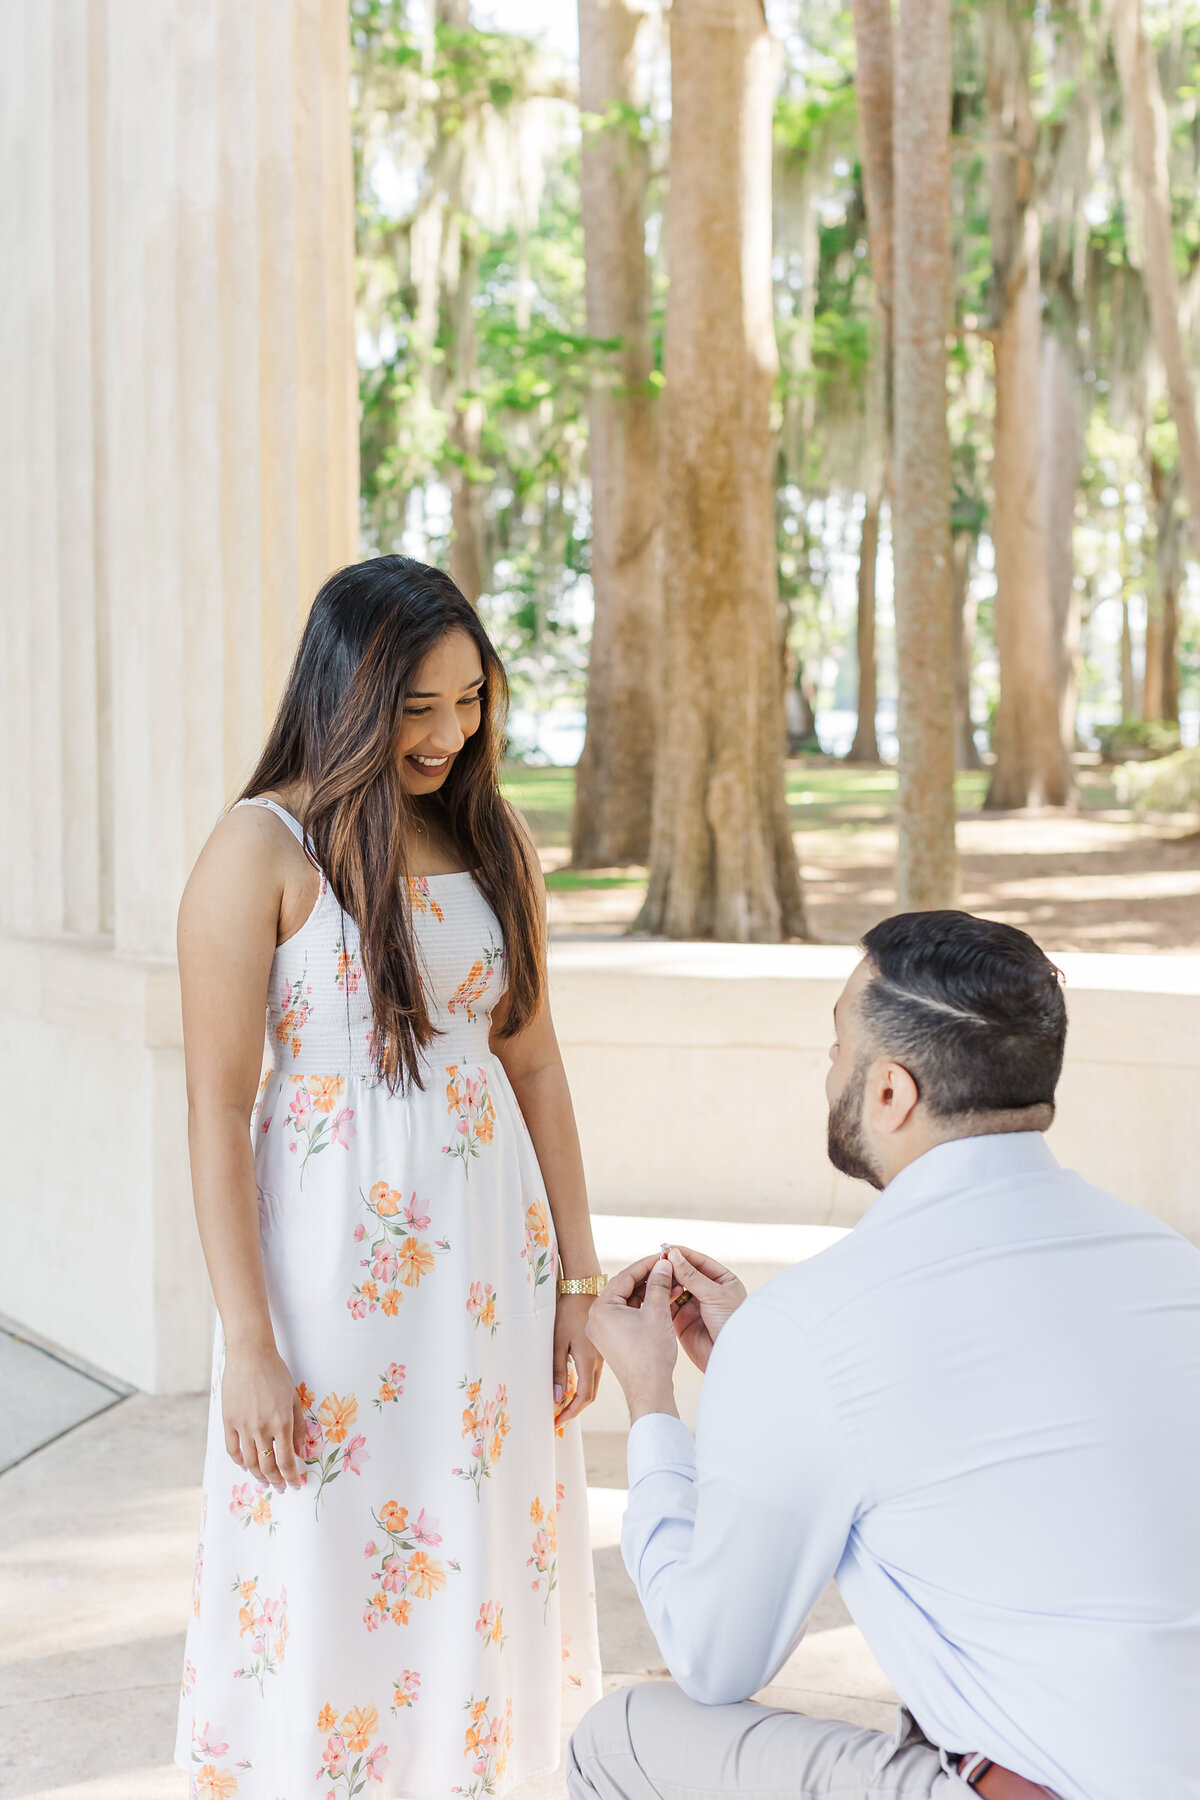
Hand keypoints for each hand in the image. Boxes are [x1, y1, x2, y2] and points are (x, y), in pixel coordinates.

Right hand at [222, 1342, 305, 1492]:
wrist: (250, 1355)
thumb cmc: (276, 1373)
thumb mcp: (294, 1398)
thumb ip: (298, 1426)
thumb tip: (300, 1451)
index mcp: (281, 1423)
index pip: (287, 1461)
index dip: (291, 1477)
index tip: (295, 1484)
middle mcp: (262, 1428)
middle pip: (267, 1466)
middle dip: (276, 1481)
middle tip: (281, 1487)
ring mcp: (243, 1426)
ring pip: (249, 1462)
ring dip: (258, 1475)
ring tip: (265, 1481)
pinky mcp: (228, 1421)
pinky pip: (232, 1449)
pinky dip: (239, 1461)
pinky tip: (245, 1465)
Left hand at [553, 1293, 602, 1427]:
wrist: (586, 1288)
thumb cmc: (568, 1311)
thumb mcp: (558, 1340)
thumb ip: (558, 1369)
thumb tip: (557, 1397)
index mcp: (588, 1361)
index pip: (582, 1397)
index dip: (570, 1413)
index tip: (558, 1424)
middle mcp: (598, 1361)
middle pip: (589, 1395)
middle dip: (575, 1409)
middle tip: (560, 1420)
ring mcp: (601, 1355)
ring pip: (592, 1384)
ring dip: (580, 1398)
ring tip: (564, 1406)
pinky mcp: (601, 1348)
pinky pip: (594, 1373)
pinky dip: (584, 1384)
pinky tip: (575, 1384)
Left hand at [585, 1254, 678, 1422]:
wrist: (649, 1390)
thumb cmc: (650, 1354)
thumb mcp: (656, 1312)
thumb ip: (658, 1284)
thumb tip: (663, 1264)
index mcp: (601, 1309)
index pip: (625, 1276)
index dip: (647, 1264)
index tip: (663, 1256)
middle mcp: (597, 1318)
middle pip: (626, 1288)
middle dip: (650, 1279)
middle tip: (669, 1269)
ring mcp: (604, 1330)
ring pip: (629, 1302)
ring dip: (650, 1293)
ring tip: (672, 1284)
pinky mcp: (613, 1340)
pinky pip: (629, 1316)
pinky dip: (645, 1308)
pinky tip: (664, 1300)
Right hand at [665, 1245, 746, 1371]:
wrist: (729, 1357)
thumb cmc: (731, 1323)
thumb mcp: (714, 1295)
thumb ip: (692, 1276)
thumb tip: (673, 1254)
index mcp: (723, 1281)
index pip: (700, 1262)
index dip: (683, 1254)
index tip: (666, 1248)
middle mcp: (708, 1292)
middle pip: (685, 1273)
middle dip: (672, 1267)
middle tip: (656, 1261)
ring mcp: (694, 1306)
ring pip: (675, 1288)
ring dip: (665, 1281)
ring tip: (655, 1276)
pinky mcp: (681, 1320)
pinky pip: (668, 1304)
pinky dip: (661, 1297)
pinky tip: (654, 1291)